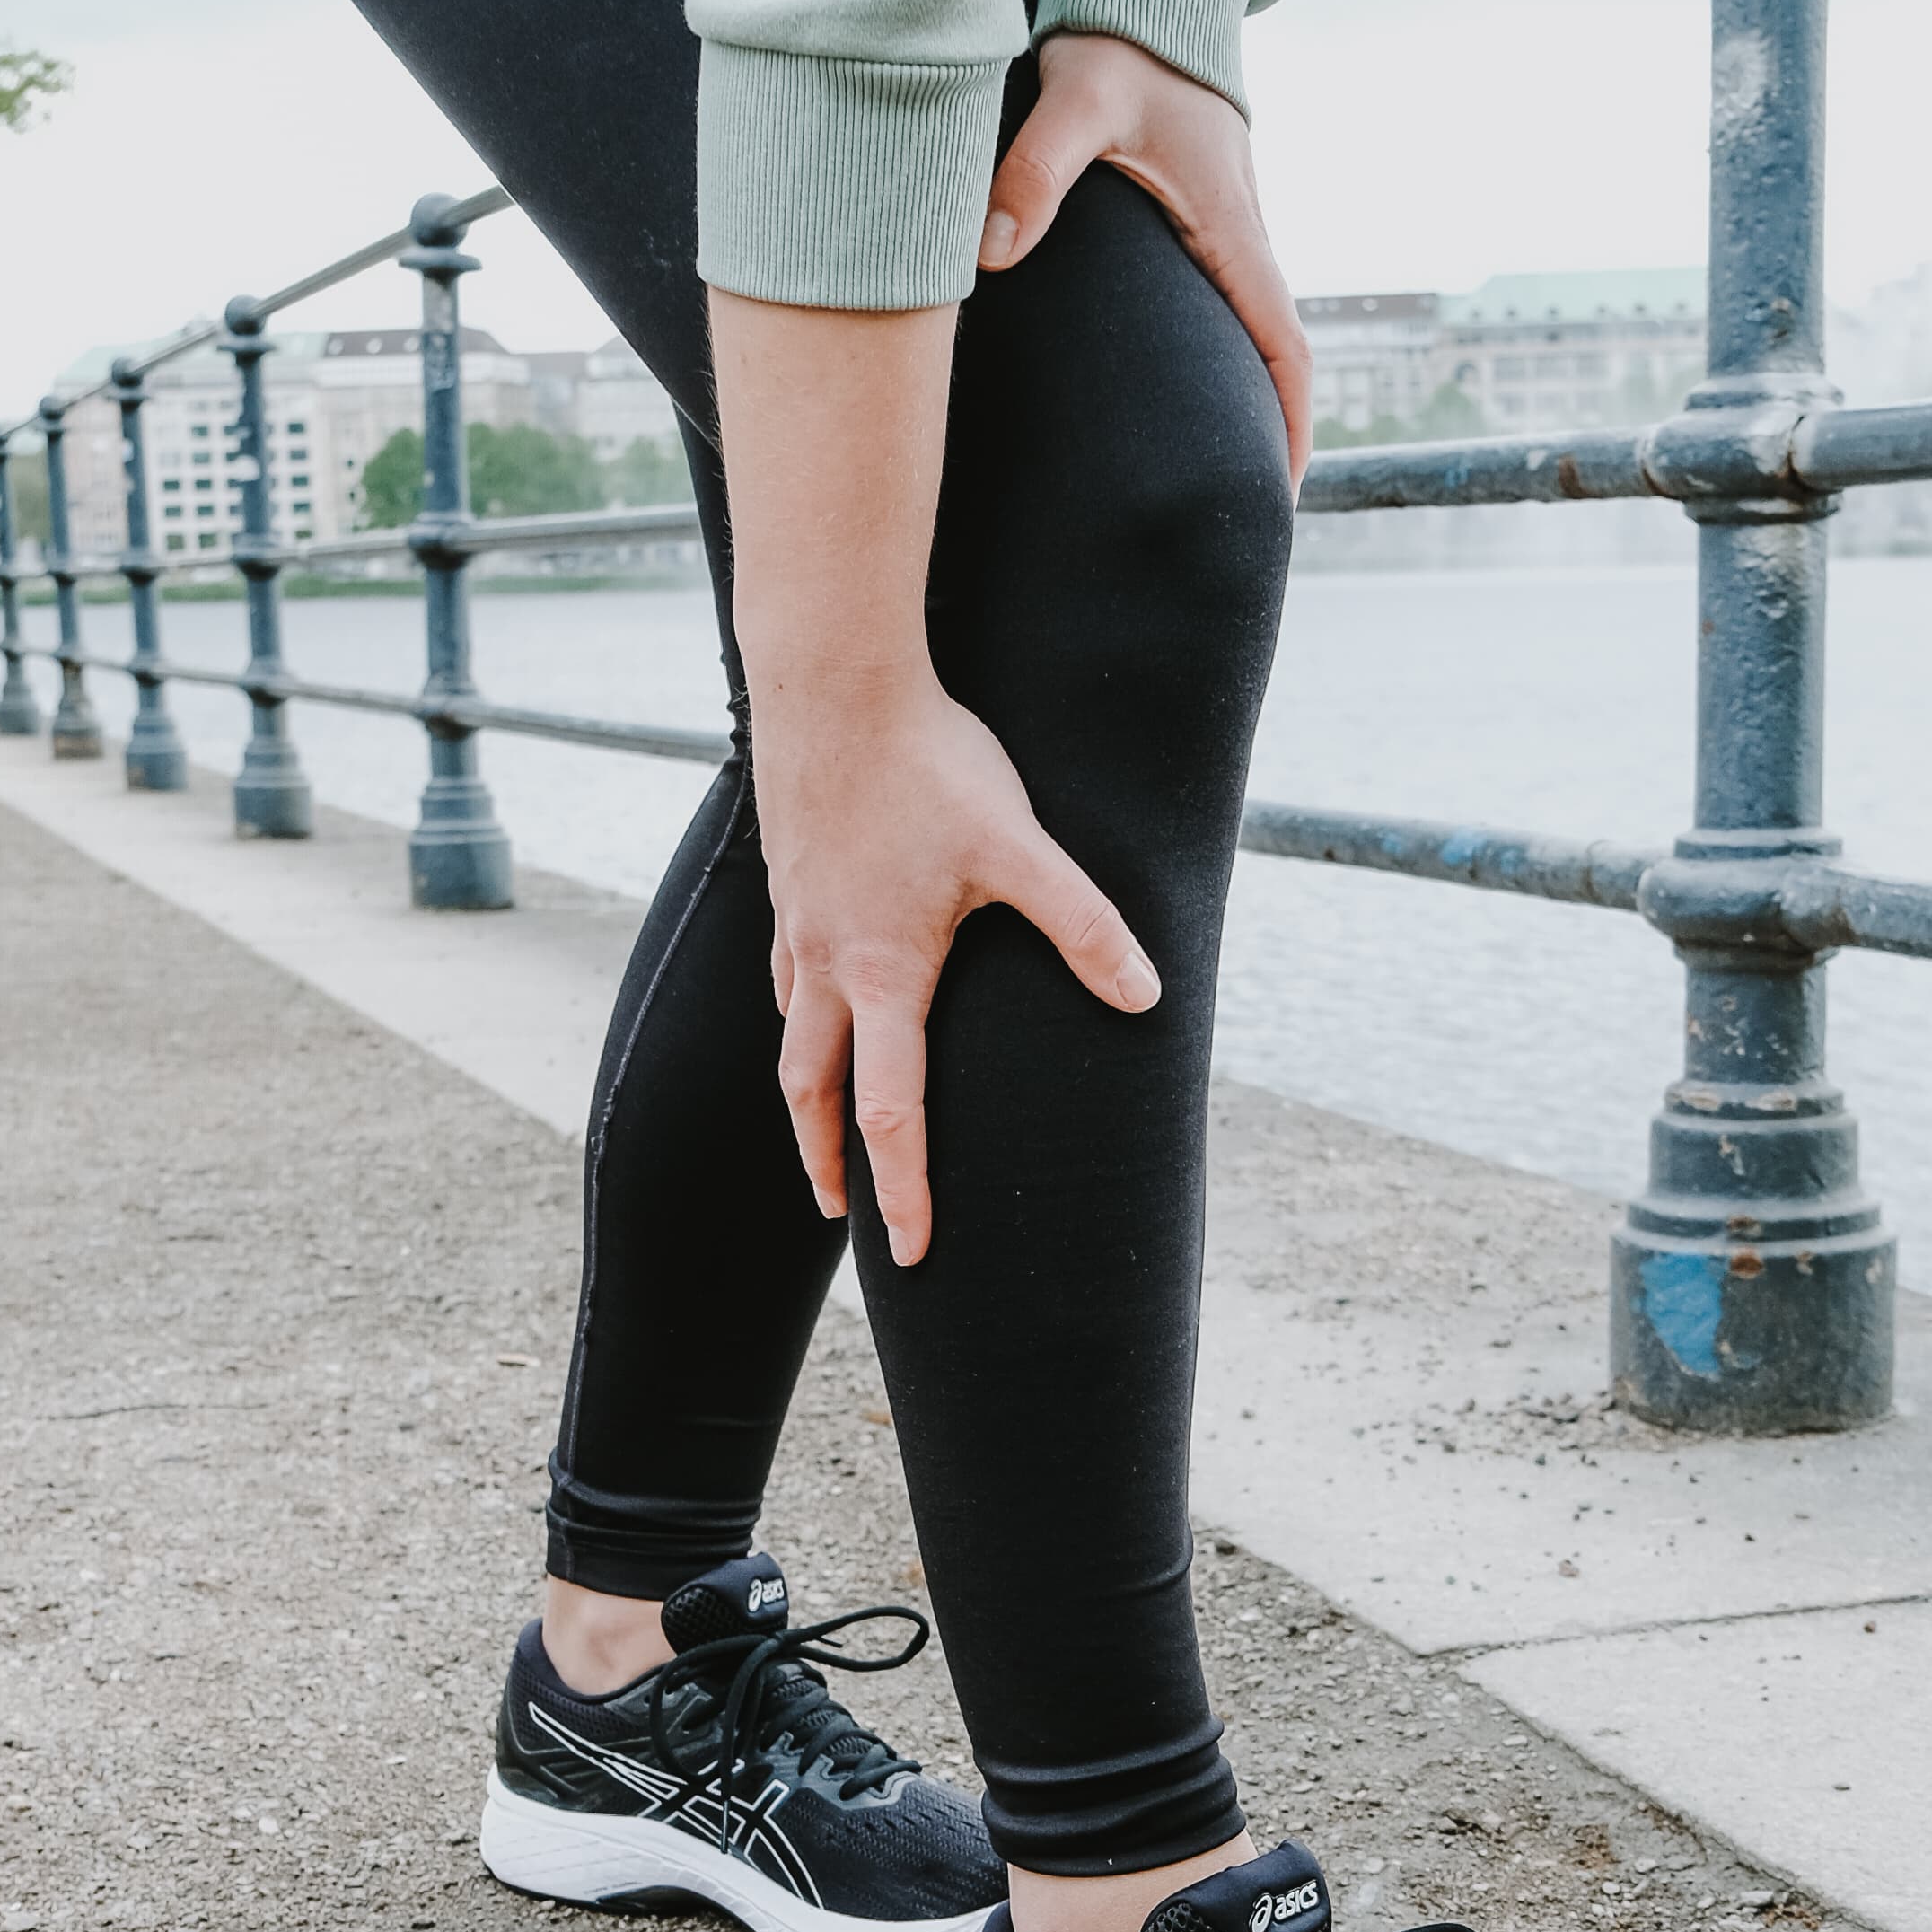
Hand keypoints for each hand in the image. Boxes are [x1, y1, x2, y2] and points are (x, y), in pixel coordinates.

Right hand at [757, 647, 1157, 1267]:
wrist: (832, 681)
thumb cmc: (927, 762)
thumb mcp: (1021, 845)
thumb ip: (1084, 924)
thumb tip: (1146, 996)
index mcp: (883, 975)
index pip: (890, 1115)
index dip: (903, 1190)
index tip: (912, 1250)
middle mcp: (826, 966)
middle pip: (811, 1096)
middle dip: (827, 1164)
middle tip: (841, 1214)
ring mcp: (797, 928)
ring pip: (791, 1038)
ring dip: (806, 1097)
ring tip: (822, 1129)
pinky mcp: (787, 887)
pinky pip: (785, 979)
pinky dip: (799, 1020)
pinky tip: (817, 1009)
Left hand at [980, 28, 1312, 477]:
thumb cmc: (1119, 39)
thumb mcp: (1076, 95)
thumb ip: (1034, 168)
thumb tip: (990, 252)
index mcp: (1231, 226)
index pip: (1283, 347)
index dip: (1289, 425)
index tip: (1280, 494)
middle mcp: (1236, 238)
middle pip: (1265, 362)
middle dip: (1260, 439)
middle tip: (1229, 514)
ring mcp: (1215, 231)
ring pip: (1235, 337)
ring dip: (1230, 403)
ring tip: (1191, 475)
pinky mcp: (1187, 219)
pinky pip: (1205, 307)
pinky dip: (1199, 360)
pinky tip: (1154, 392)